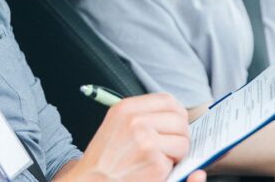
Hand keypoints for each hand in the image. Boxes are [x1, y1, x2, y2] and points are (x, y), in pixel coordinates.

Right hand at [61, 93, 204, 181]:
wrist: (91, 181)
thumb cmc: (104, 158)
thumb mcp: (116, 124)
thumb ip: (142, 115)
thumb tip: (175, 115)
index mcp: (126, 109)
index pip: (167, 100)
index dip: (177, 112)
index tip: (177, 122)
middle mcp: (136, 122)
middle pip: (179, 120)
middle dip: (181, 135)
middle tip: (170, 146)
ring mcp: (147, 143)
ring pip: (183, 141)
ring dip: (177, 153)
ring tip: (160, 159)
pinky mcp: (156, 164)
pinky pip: (175, 162)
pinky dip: (168, 169)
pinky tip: (152, 170)